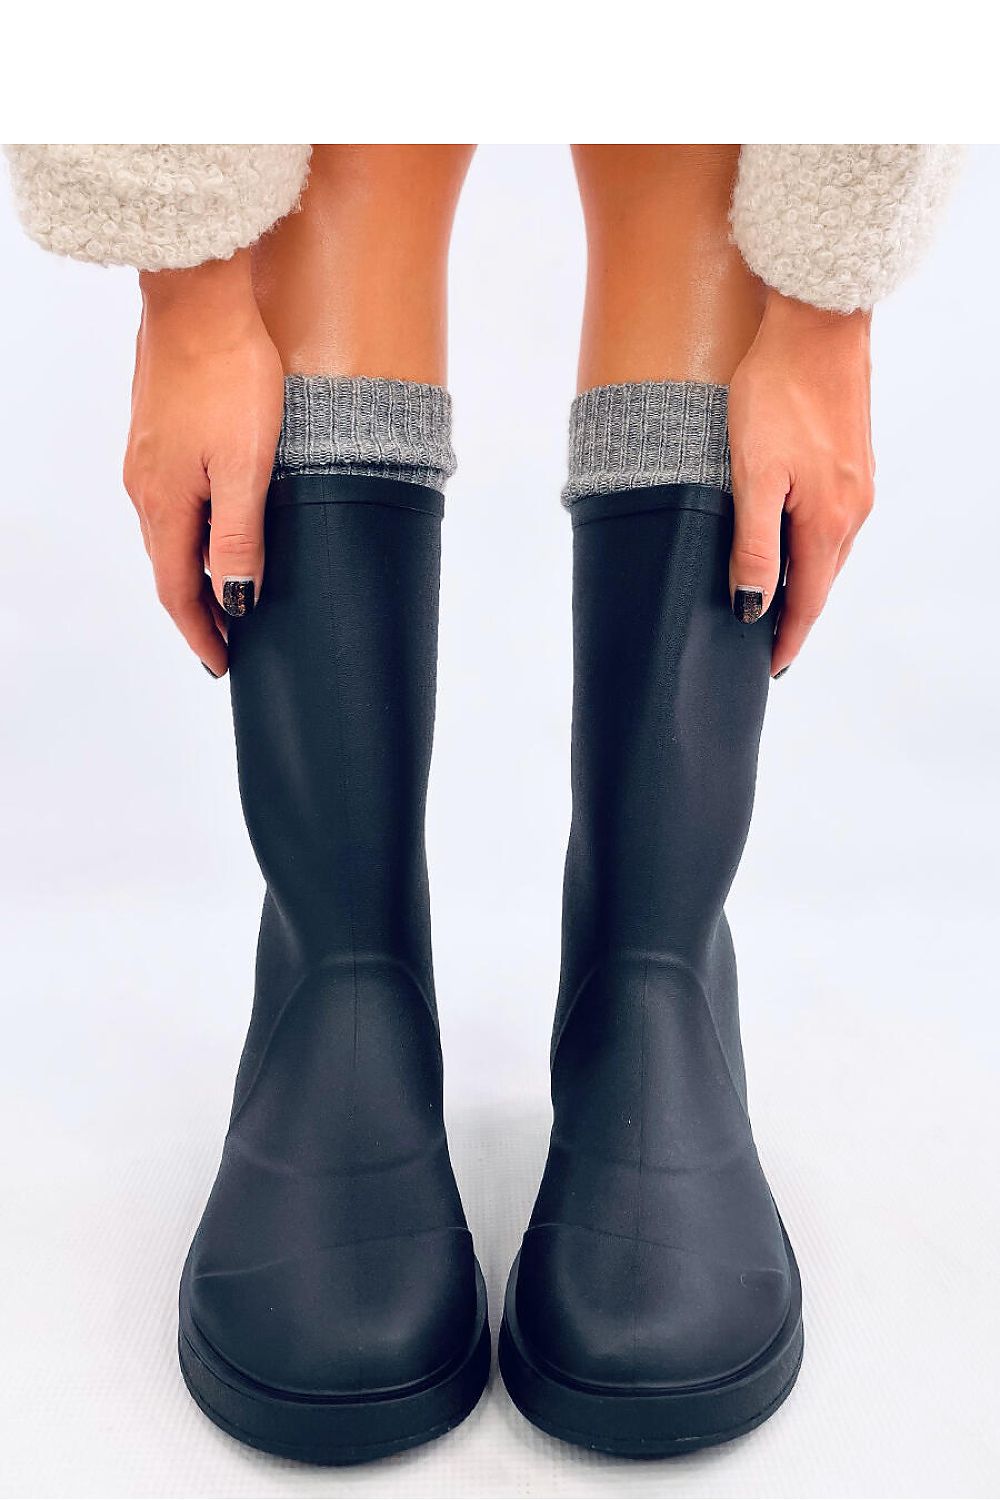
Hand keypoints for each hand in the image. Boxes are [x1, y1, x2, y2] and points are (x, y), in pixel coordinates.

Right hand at [124, 252, 284, 676]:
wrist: (198, 300)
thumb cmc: (229, 377)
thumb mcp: (247, 468)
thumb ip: (240, 537)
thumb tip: (236, 599)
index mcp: (166, 505)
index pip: (180, 592)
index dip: (202, 634)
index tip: (222, 665)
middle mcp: (145, 489)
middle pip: (169, 569)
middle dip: (197, 612)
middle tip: (226, 642)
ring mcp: (147, 460)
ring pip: (168, 536)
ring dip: (194, 573)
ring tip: (226, 596)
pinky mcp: (157, 435)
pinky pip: (171, 503)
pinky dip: (191, 534)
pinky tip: (214, 529)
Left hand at [727, 290, 874, 675]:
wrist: (816, 324)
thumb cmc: (777, 394)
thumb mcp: (753, 476)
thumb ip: (754, 545)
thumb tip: (754, 605)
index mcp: (828, 522)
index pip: (807, 602)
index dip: (786, 639)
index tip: (769, 668)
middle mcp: (853, 510)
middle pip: (822, 581)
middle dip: (795, 616)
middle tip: (766, 645)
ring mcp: (858, 484)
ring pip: (828, 551)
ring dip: (804, 581)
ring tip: (775, 602)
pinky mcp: (853, 461)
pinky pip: (831, 522)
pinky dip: (811, 546)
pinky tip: (792, 541)